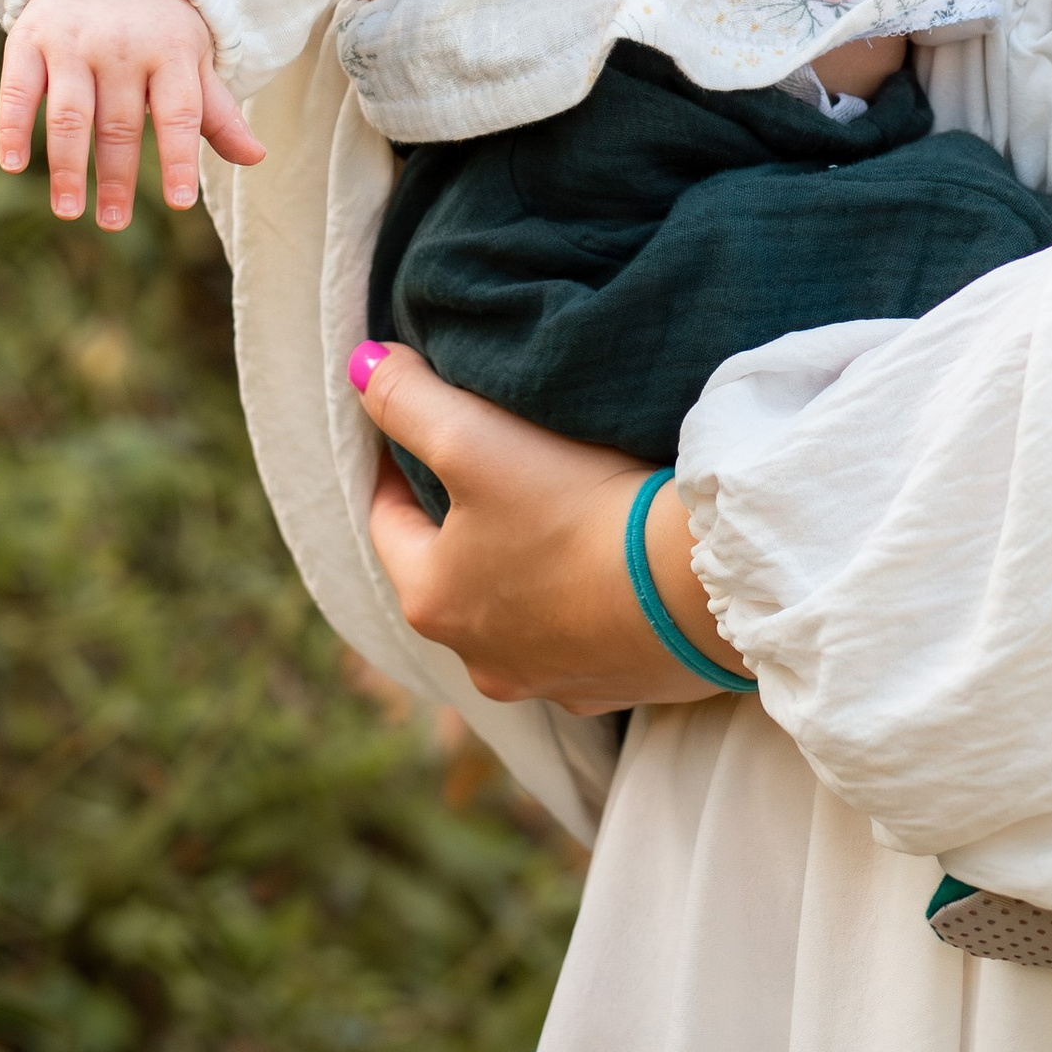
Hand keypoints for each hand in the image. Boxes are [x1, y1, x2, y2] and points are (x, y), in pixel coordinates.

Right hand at [0, 0, 264, 226]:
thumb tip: (256, 157)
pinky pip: (18, 88)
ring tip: (70, 210)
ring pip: (71, 113)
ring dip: (68, 165)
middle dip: (118, 176)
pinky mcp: (30, 39)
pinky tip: (14, 165)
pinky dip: (13, 126)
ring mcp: (73, 42)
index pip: (180, 113)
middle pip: (120, 122)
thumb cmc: (158, 23)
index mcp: (171, 51)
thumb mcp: (193, 57)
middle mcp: (122, 46)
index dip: (179, 157)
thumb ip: (215, 112)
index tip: (179, 203)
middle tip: (114, 223)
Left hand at [357, 343, 746, 713]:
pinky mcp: (613, 685)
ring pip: (516, 612)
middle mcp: (481, 658)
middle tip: (492, 461)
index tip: (416, 423)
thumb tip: (359, 366)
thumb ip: (406, 398)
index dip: (395, 465)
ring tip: (558, 510)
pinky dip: (584, 602)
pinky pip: (582, 637)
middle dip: (462, 519)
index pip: (388, 522)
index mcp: (433, 602)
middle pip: (452, 572)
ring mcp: (549, 680)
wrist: (692, 589)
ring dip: (523, 568)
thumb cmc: (572, 510)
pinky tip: (613, 566)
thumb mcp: (474, 439)